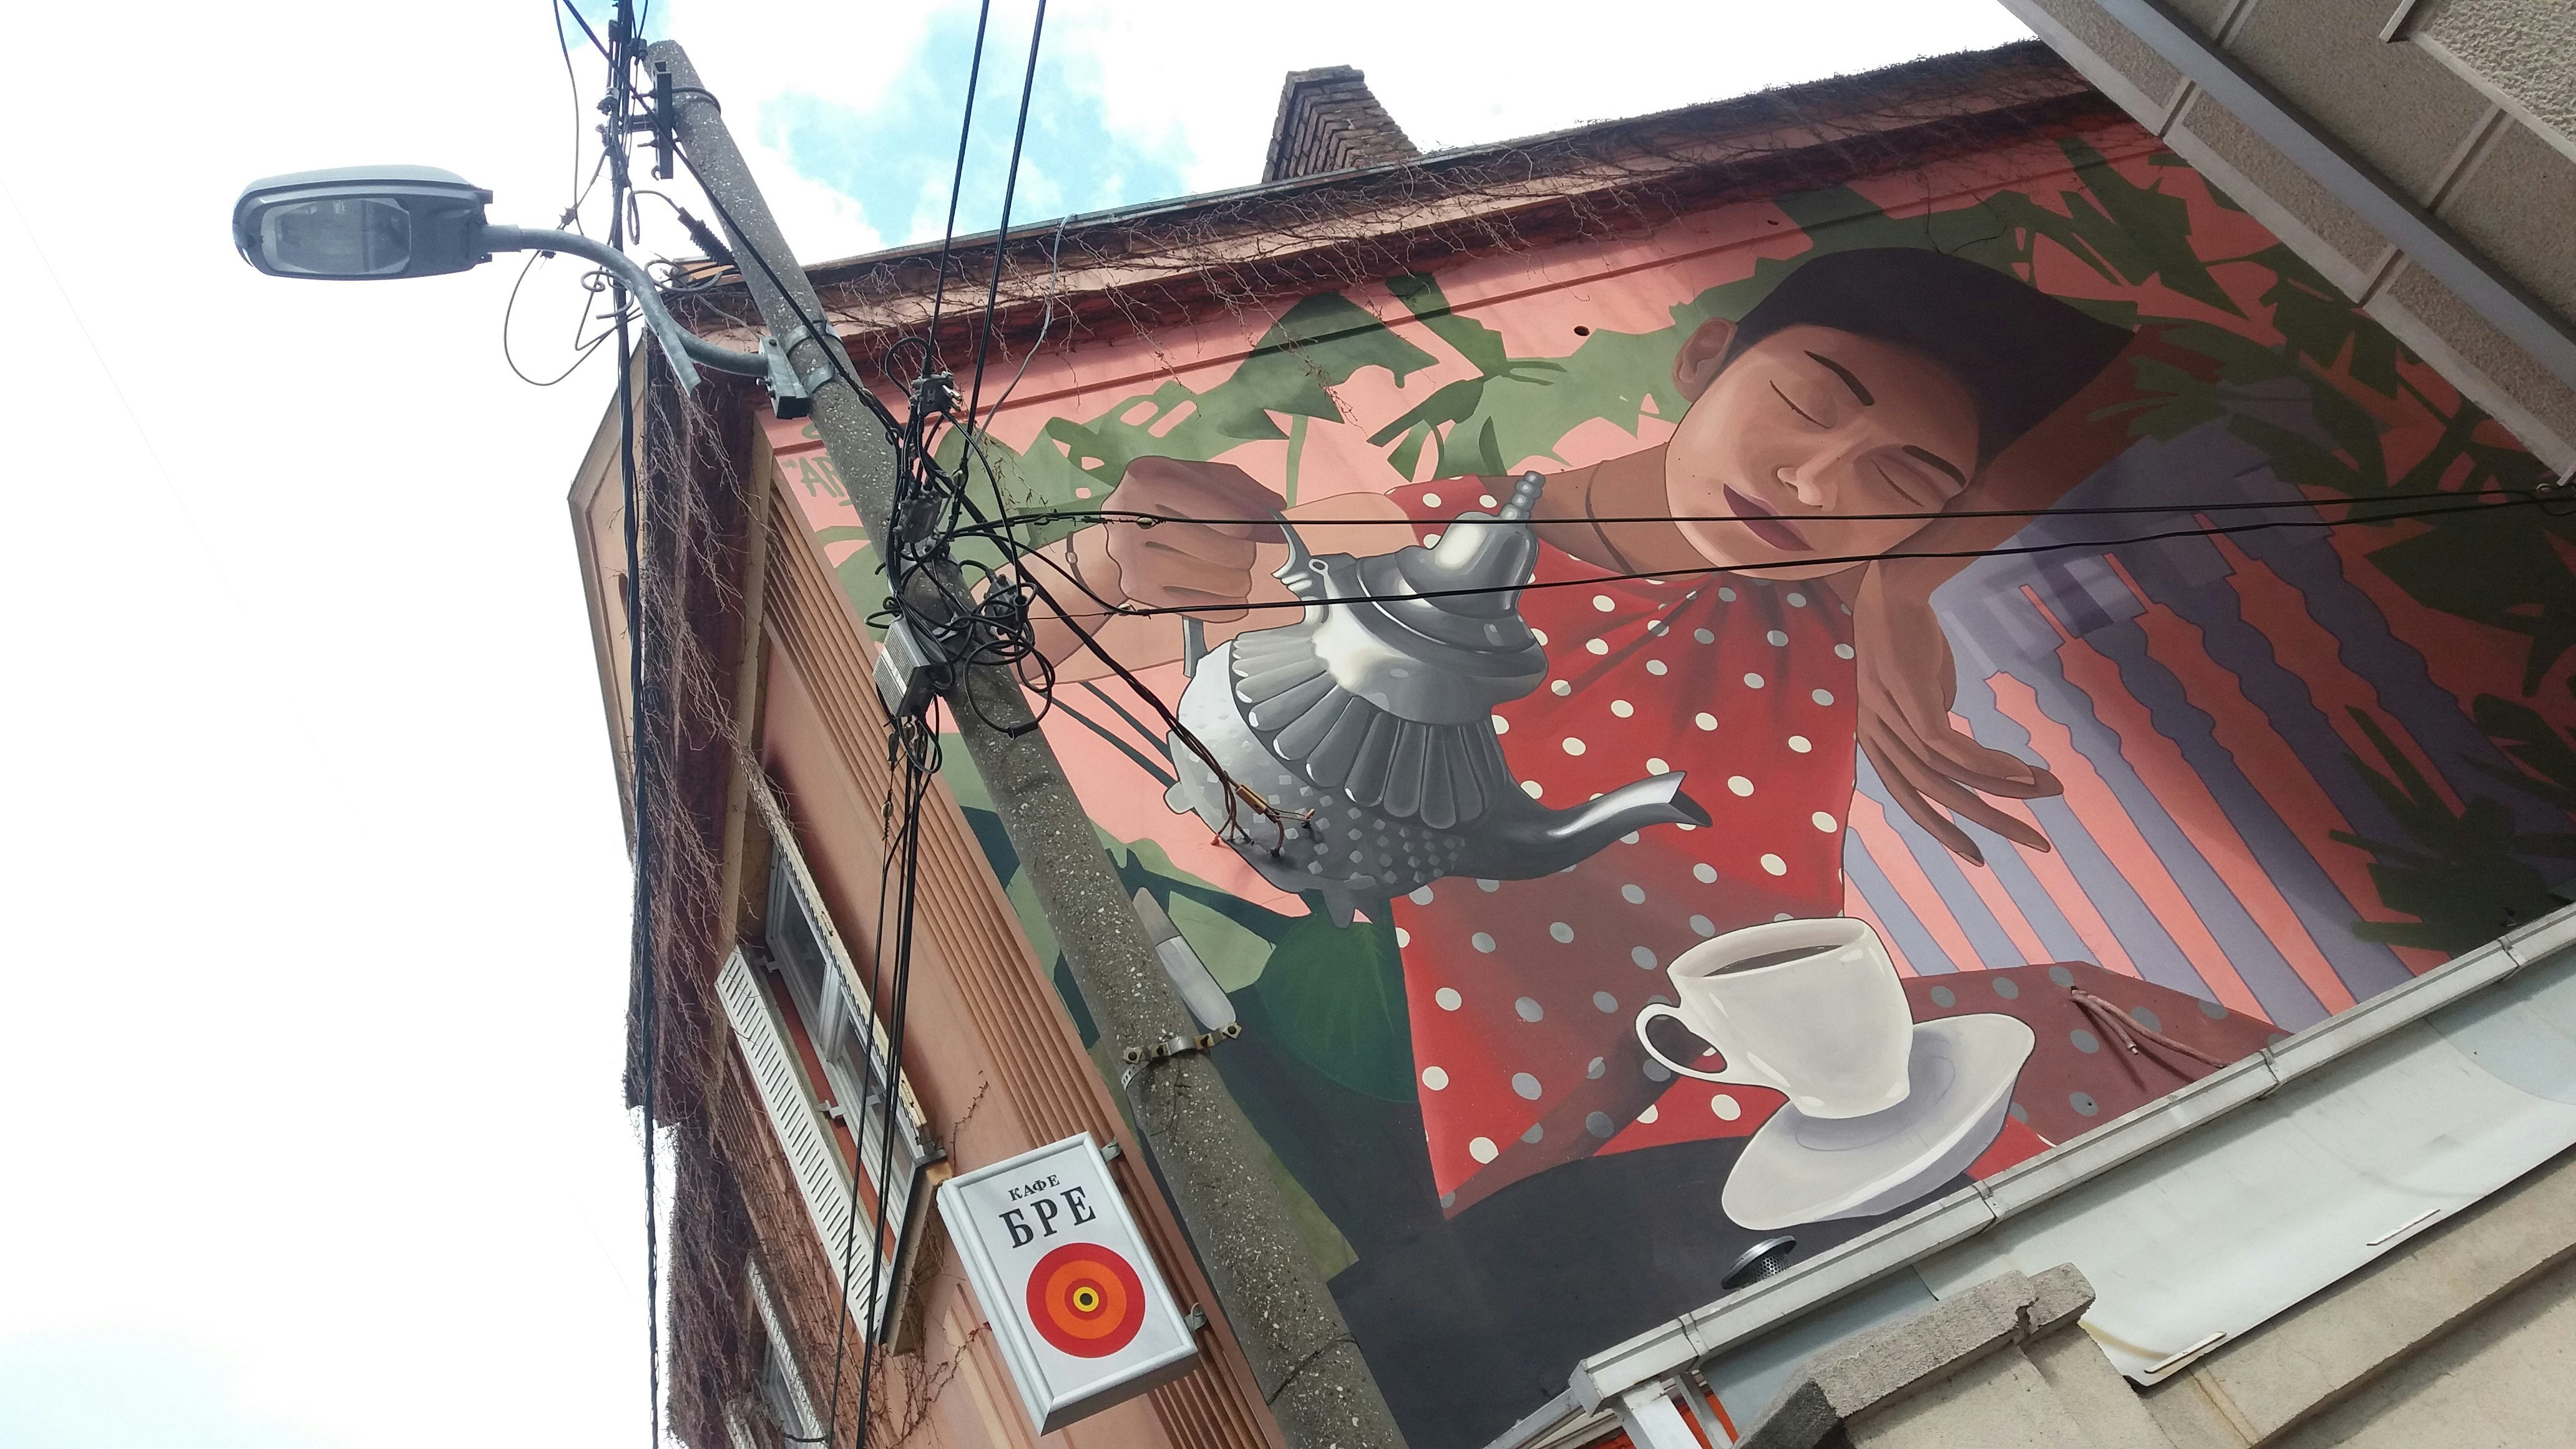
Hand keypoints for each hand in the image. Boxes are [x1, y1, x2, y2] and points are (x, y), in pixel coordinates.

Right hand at [1100, 457, 1285, 622]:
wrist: (1112, 539)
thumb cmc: (1163, 501)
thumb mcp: (1194, 477)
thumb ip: (1238, 487)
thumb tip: (1277, 508)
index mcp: (1151, 478)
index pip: (1227, 514)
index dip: (1261, 525)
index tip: (1277, 531)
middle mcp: (1135, 518)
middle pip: (1229, 550)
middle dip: (1245, 551)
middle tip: (1237, 549)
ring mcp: (1135, 560)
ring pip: (1224, 581)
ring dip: (1238, 578)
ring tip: (1227, 569)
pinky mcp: (1141, 594)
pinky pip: (1209, 609)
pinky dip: (1228, 604)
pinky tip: (1226, 594)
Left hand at [1851, 558, 2061, 864]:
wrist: (1894, 592)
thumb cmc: (1910, 644)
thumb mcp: (1925, 696)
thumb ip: (1939, 729)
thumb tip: (1965, 756)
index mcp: (1877, 743)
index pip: (1910, 801)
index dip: (1944, 831)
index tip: (1978, 858)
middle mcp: (1877, 737)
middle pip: (1936, 796)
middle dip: (1989, 823)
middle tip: (2037, 844)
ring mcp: (1889, 718)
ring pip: (1949, 774)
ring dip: (2004, 788)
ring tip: (2049, 793)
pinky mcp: (1908, 698)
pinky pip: (1951, 746)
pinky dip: (1988, 764)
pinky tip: (2023, 773)